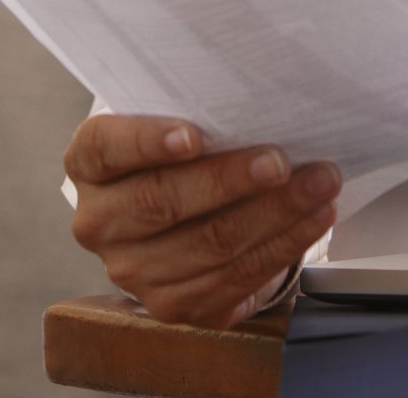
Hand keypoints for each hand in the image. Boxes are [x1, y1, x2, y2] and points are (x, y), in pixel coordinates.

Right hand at [64, 114, 340, 327]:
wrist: (175, 215)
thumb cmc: (178, 155)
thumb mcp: (169, 122)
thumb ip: (193, 111)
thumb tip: (256, 102)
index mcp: (89, 165)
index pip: (106, 148)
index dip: (148, 142)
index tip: (194, 136)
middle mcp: (100, 221)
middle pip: (163, 202)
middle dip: (231, 180)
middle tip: (282, 162)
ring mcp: (132, 270)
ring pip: (208, 244)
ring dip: (275, 214)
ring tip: (317, 185)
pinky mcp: (172, 305)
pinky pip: (235, 278)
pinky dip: (282, 245)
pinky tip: (312, 220)